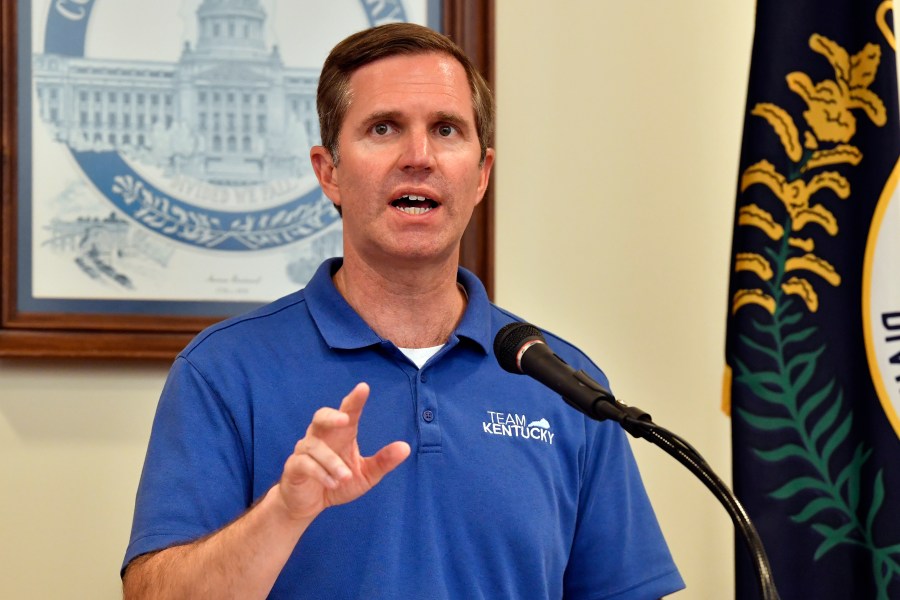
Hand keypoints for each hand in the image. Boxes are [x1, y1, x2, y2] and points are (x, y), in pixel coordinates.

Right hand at [277, 382, 410, 521]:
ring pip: (315, 446)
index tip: (364, 387)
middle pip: (321, 416)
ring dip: (331, 461)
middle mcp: (321, 437)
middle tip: (345, 420)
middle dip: (332, 416)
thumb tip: (406, 447)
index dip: (354, 400)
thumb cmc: (337, 482)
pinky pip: (304, 463)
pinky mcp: (294, 466)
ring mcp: (305, 451)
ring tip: (345, 476)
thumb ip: (383, 461)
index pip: (348, 412)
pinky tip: (332, 483)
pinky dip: (320, 473)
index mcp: (341, 434)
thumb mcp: (366, 475)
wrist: (309, 504)